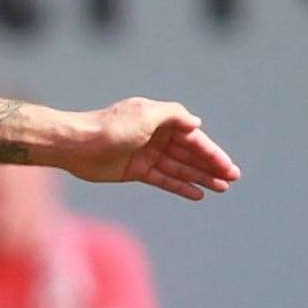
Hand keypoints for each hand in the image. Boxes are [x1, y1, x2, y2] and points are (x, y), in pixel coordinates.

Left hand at [66, 98, 239, 200]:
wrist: (77, 145)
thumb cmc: (111, 127)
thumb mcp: (146, 113)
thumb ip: (174, 116)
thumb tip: (196, 123)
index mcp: (158, 119)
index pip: (192, 137)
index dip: (212, 152)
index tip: (229, 168)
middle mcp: (154, 136)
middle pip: (188, 153)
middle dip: (210, 166)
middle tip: (231, 180)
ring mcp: (145, 154)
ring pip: (178, 167)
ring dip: (199, 177)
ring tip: (221, 188)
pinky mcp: (135, 170)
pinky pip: (163, 179)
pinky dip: (179, 186)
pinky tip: (197, 194)